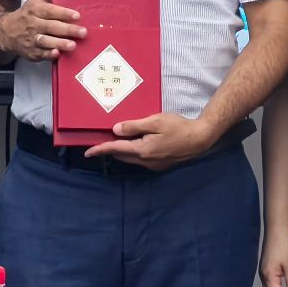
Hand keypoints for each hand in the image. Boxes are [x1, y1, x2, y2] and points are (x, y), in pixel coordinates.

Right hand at [0, 0, 83, 61]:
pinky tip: (57, 54)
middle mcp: (33, 24)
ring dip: (59, 43)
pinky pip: (40, 54)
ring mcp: (31, 39)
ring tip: (73, 45)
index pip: (50, 11)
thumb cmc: (27, 14)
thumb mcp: (35, 0)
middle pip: (51, 27)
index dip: (63, 13)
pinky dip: (48, 54)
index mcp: (35, 10)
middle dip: (67, 30)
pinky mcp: (31, 52)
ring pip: (46, 41)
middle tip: (83, 32)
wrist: (6, 31)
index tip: (77, 15)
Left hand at [86, 112, 214, 169]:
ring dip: (123, 151)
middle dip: (111, 149)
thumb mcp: (155, 121)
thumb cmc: (178, 127)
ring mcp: (154, 165)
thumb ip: (134, 126)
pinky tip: (137, 142)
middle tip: (103, 139)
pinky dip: (134, 152)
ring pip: (131, 159)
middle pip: (122, 156)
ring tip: (118, 139)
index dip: (100, 149)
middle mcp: (146, 161)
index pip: (115, 150)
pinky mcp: (160, 165)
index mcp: (142, 150)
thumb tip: (116, 130)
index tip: (87, 152)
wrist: (200, 139)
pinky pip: (141, 159)